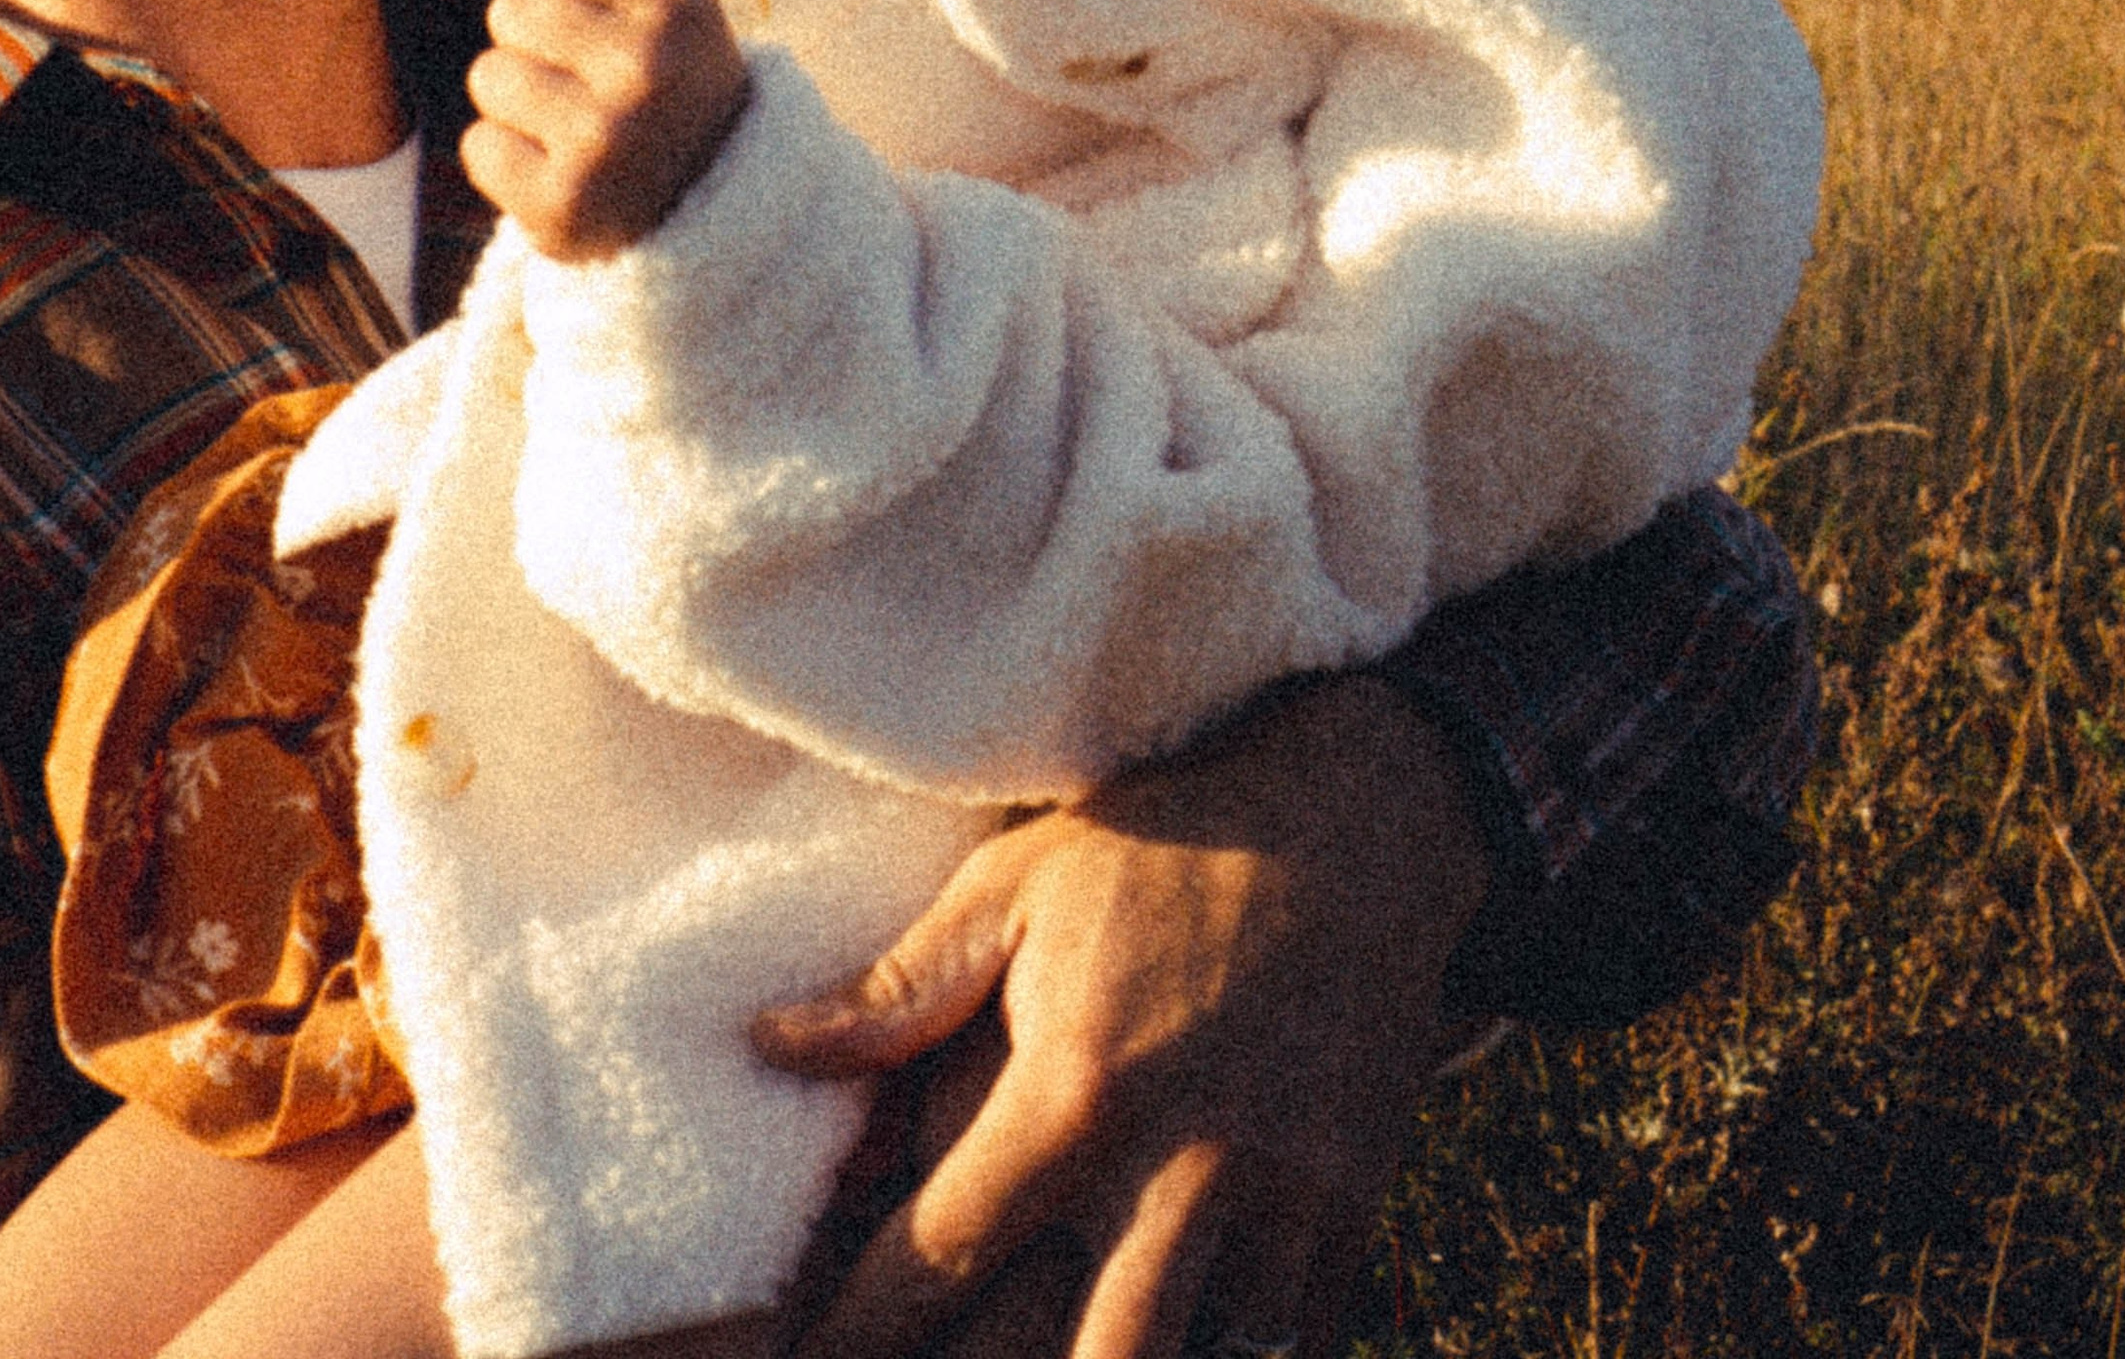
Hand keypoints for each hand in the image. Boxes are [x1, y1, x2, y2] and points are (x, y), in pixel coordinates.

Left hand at [464, 0, 752, 260]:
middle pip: (510, 8)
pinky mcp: (559, 208)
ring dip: (515, 100)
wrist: (719, 213)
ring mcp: (600, 144)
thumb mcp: (677, 3)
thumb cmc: (678, 86)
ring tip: (571, 124)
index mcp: (676, 10)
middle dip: (532, 40)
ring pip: (488, 76)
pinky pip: (477, 147)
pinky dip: (505, 157)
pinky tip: (557, 167)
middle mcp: (644, 72)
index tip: (592, 12)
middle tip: (582, 78)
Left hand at [753, 678, 1490, 1358]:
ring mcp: (1276, 1204)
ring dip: (1110, 1357)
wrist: (1358, 820)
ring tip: (1054, 1338)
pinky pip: (1287, 1341)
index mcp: (1076, 1090)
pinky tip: (1176, 1323)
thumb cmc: (1164, 844)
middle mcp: (1176, 1169)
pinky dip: (1229, 1345)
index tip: (812, 1350)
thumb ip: (898, 991)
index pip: (942, 1257)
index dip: (864, 1329)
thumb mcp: (1017, 888)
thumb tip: (766, 1045)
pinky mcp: (1347, 1216)